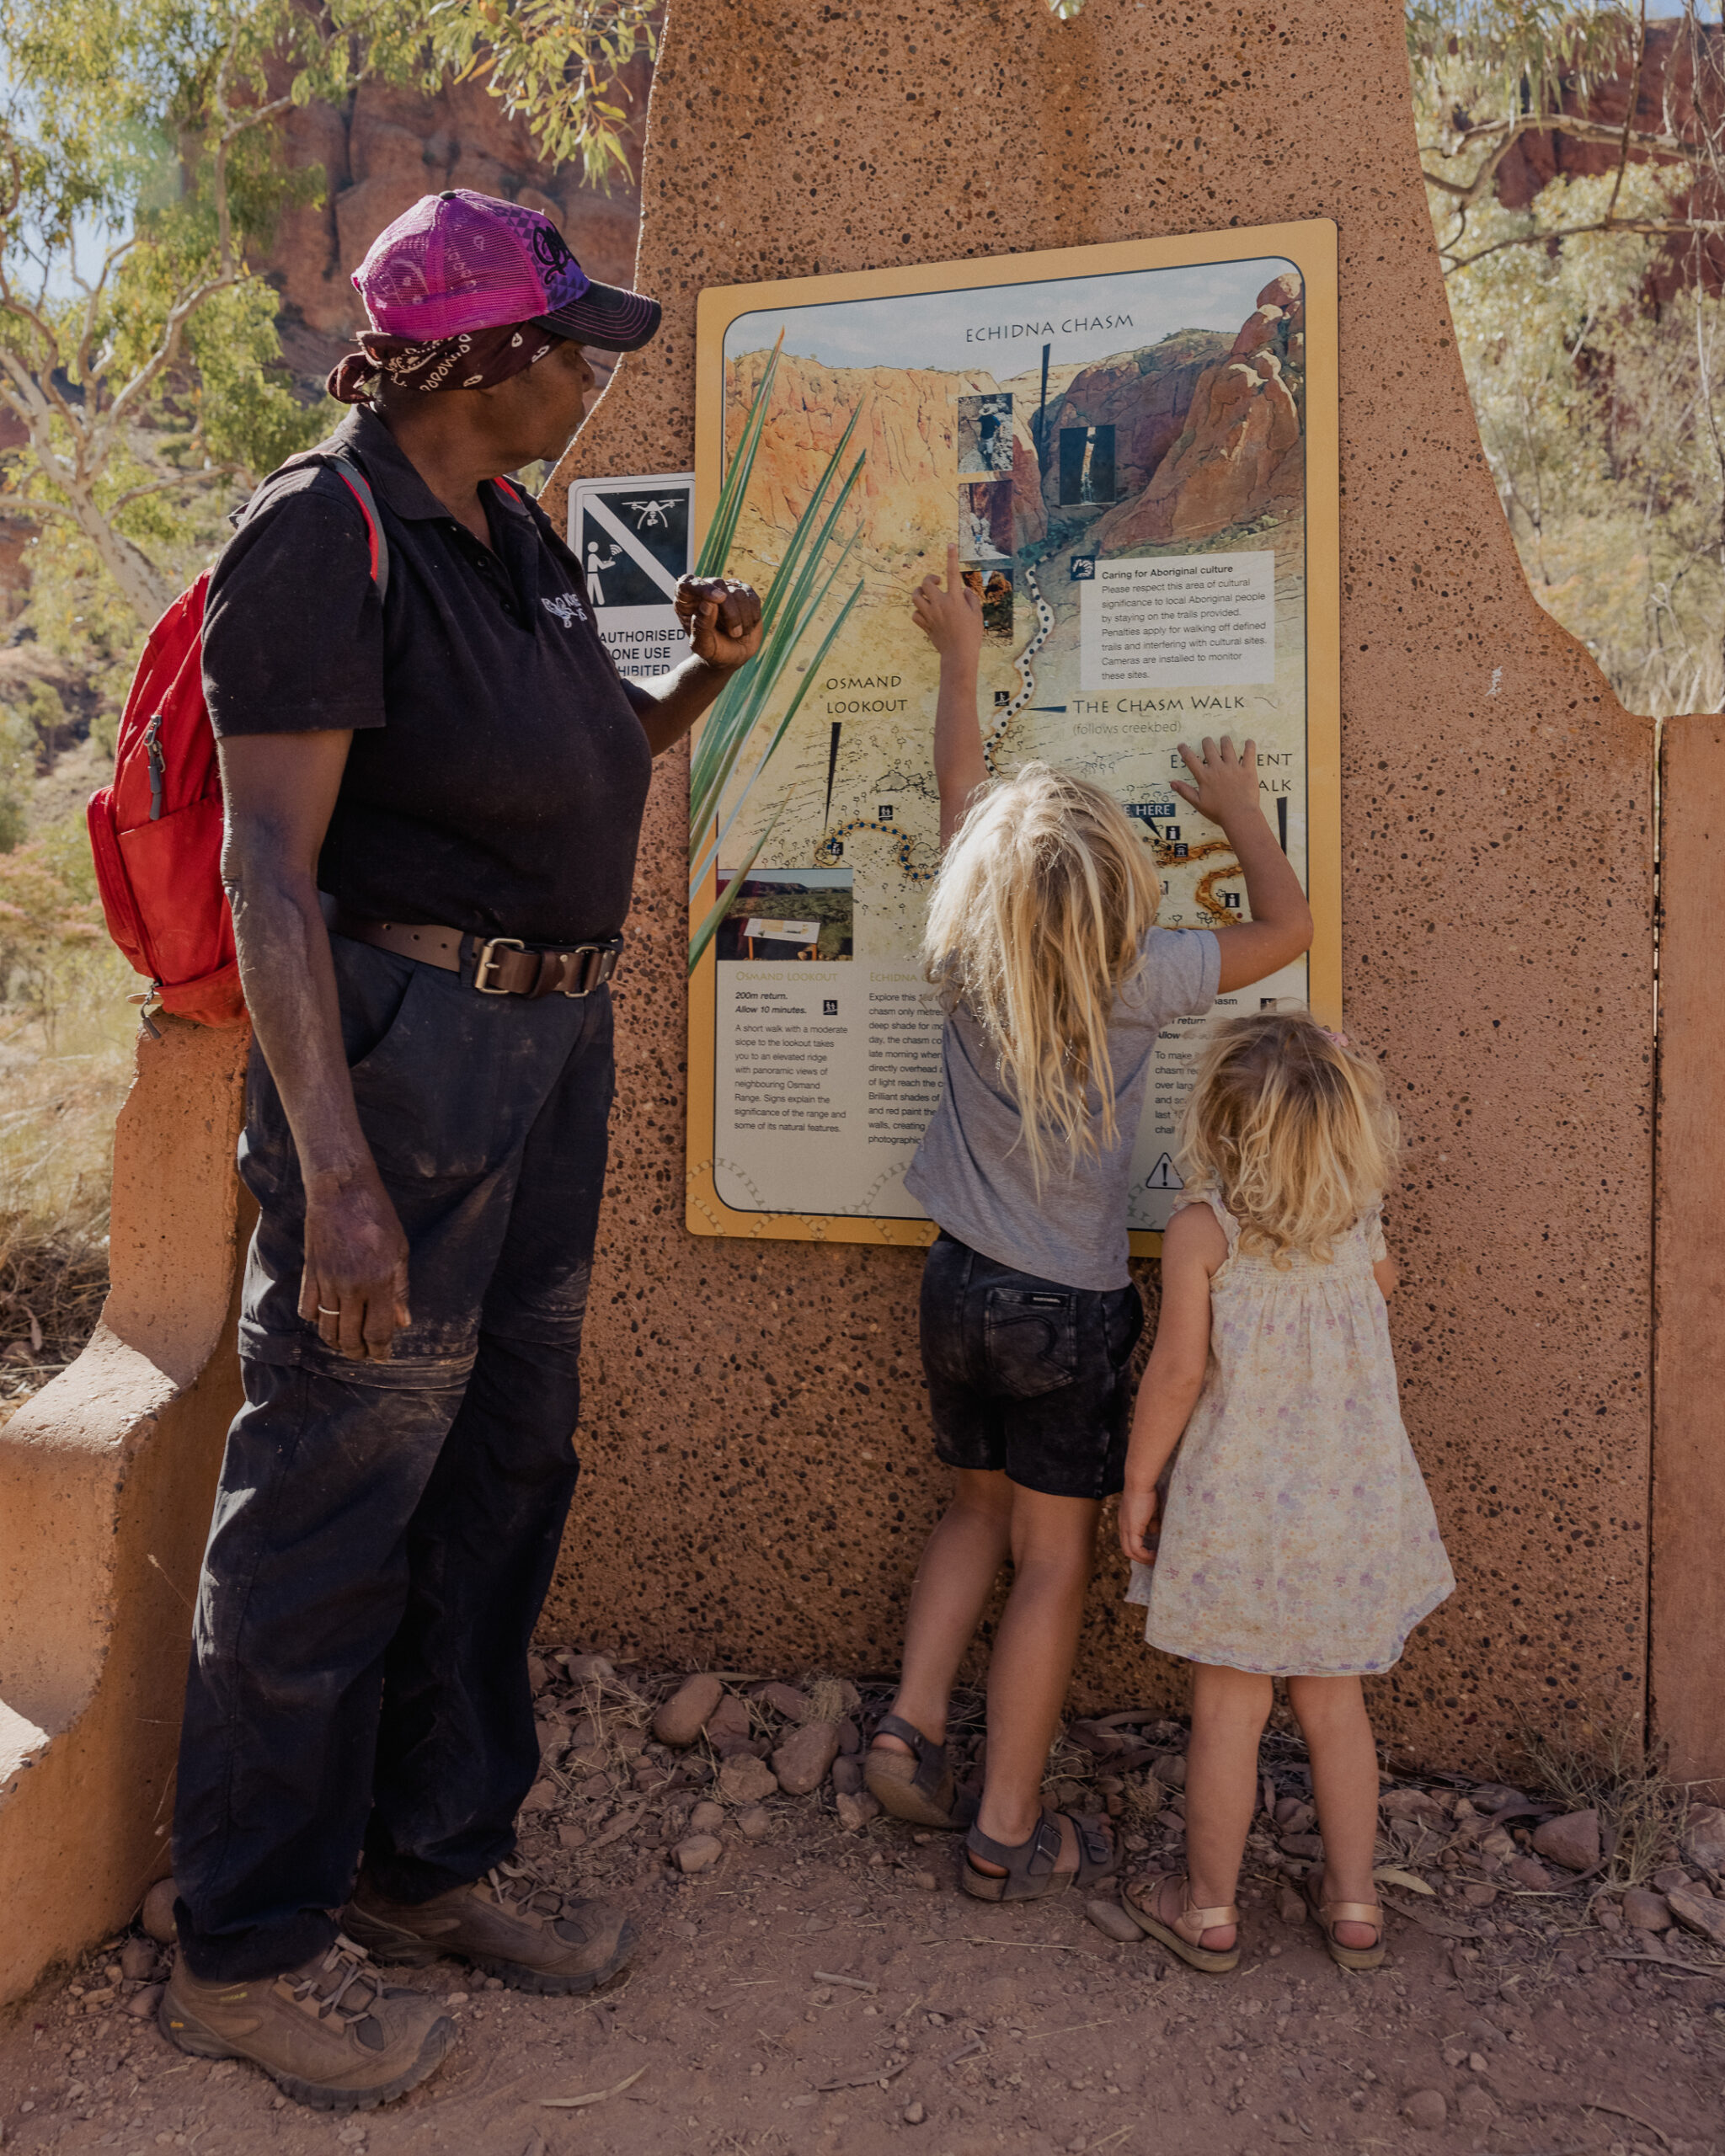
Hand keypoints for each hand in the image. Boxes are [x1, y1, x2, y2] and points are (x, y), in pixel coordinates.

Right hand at [299, 1170, 411, 1361]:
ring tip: (345, 1344)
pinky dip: (315, 1320)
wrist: (341, 1191)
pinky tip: (325, 1319)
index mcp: (379, 1282)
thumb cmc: (377, 1217)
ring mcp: (327, 1282)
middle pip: (350, 1336)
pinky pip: (307, 1309)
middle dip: (358, 1351)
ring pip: (327, 1328)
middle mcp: (352, 1288)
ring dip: (336, 1342)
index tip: (382, 1357)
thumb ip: (400, 1289)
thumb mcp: (399, 1250)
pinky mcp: (309, 1273)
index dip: (380, 1350)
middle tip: (363, 1354)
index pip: (379, 1331)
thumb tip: (403, 1322)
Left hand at [677, 576, 761, 668]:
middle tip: (734, 633)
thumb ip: (701, 626)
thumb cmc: (713, 651)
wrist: (732, 657)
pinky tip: (746, 627)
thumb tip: (708, 603)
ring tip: (737, 634)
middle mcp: (705, 590)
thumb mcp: (703, 646)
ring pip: (737, 592)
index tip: (717, 599)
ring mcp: (726, 589)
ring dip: (742, 618)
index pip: (687, 583)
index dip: (701, 588)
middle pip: (718, 584)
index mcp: (686, 601)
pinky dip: (752, 616)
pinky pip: (752, 597)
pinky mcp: (744, 592)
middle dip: (730, 611)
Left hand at [912, 546, 984, 663]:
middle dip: (929, 578)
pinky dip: (918, 612)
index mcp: (955, 599)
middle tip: (937, 581)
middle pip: (926, 583)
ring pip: (915, 597)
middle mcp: (940, 604)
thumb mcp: (977, 614)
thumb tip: (963, 590)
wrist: (959, 655)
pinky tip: (925, 613)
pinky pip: (915, 614)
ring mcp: (930, 615)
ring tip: (926, 595)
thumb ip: (971, 598)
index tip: (950, 545)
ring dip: (919, 593)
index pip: (953, 573)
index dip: (951, 557)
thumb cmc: (972, 635)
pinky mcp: (925, 625)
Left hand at [1119, 1483, 1160, 1564]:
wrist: (1140, 1482)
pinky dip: (1145, 1555)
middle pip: (1127, 1550)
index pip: (1128, 1541)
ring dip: (1143, 1559)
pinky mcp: (1131, 1529)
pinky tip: (1155, 1555)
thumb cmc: (1146, 1492)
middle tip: (1154, 1561)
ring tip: (1155, 1560)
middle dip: (1141, 1558)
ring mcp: (1125, 1528)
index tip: (1151, 1552)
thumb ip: (1151, 1522)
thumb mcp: (1150, 1511)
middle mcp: (1122, 1527)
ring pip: (1130, 1552)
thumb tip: (1155, 1532)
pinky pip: (1136, 1549)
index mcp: (1125, 1522)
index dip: (1139, 1549)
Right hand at [1171, 734, 1262, 830]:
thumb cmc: (1219, 813)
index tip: (1182, 745)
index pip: (1191, 759)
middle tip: (1206, 741)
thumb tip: (1173, 783)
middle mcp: (1218, 768)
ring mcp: (1233, 768)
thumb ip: (1185, 791)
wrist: (1240, 816)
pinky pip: (1249, 754)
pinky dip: (1249, 746)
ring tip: (1224, 739)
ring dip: (1225, 741)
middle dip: (1206, 742)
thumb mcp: (1198, 804)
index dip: (1184, 750)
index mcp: (1205, 777)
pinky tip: (1249, 742)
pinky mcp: (1247, 770)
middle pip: (1209, 748)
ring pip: (1228, 747)